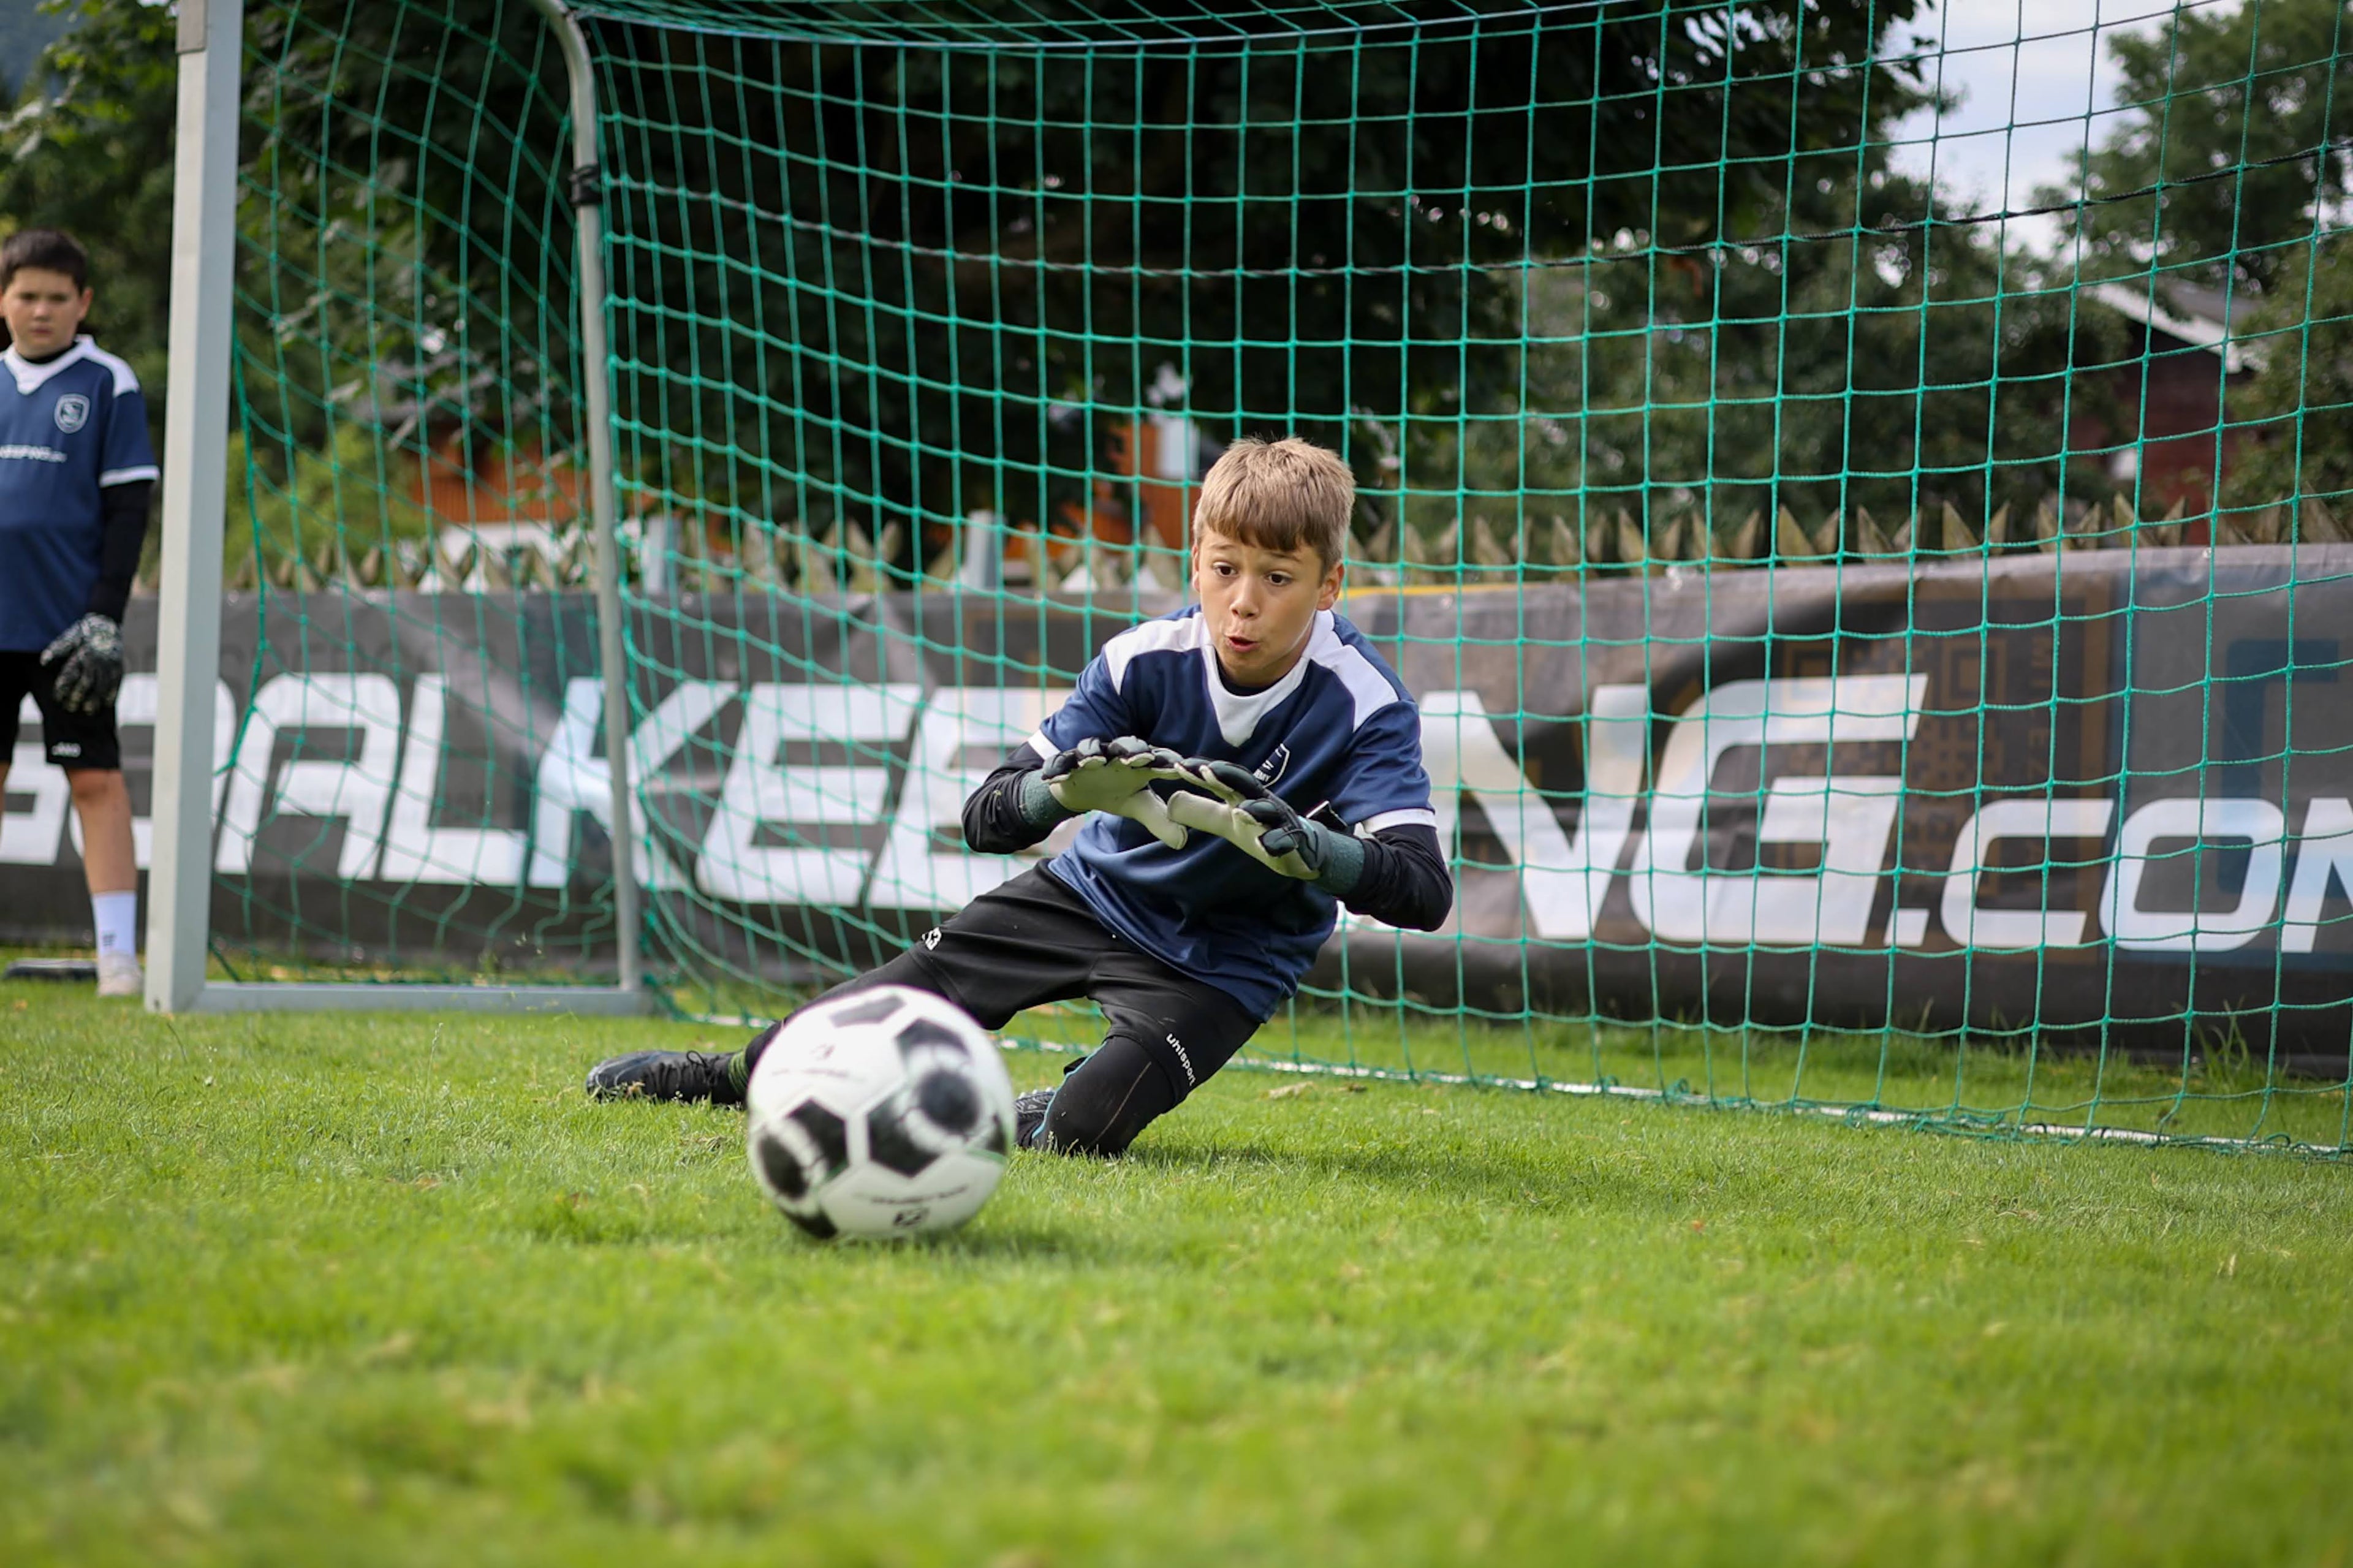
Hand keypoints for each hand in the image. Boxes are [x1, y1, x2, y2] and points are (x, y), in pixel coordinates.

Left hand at [39, 613, 123, 715]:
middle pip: (86, 683)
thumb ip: (57, 650)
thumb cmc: (83, 632)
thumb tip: (43, 662)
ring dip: (95, 699)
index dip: (63, 688)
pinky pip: (116, 682)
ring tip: (89, 711)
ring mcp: (109, 663)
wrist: (106, 622)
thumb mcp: (68, 638)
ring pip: (102, 685)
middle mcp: (96, 660)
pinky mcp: (119, 664)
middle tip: (71, 709)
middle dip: (78, 697)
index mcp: (81, 654)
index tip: (58, 699)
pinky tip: (107, 703)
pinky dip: (112, 693)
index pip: (70, 675)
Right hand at [1041, 735, 1192, 849]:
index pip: (1158, 762)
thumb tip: (1183, 842)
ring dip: (1094, 753)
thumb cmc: (1116, 793)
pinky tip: (1059, 776)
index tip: (1181, 768)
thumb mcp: (1139, 807)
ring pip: (1093, 750)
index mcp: (1140, 766)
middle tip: (1143, 757)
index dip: (1169, 763)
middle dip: (1133, 751)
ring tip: (1096, 760)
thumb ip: (1161, 822)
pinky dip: (1061, 766)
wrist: (1080, 789)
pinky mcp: (1068, 764)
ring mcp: (1092, 758)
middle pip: (1126, 748)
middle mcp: (1117, 757)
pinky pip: (1063, 762)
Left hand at [1163, 757, 1328, 878]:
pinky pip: (1285, 842)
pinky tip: (1265, 846)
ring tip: (1240, 813)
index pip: (1221, 780)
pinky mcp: (1293, 842)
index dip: (1201, 773)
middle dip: (1228, 777)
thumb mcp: (1225, 822)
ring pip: (1268, 813)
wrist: (1300, 851)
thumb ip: (1200, 812)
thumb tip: (1170, 801)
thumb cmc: (1261, 829)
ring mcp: (1279, 821)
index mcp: (1244, 796)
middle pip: (1245, 786)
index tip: (1178, 766)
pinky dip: (1276, 843)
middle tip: (1207, 770)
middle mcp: (1262, 803)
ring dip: (1254, 811)